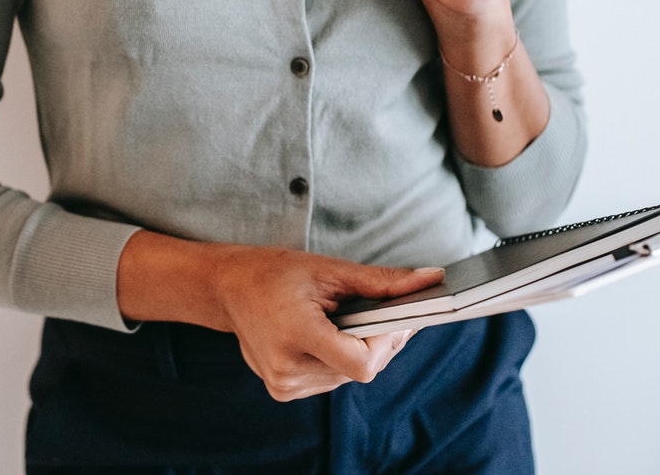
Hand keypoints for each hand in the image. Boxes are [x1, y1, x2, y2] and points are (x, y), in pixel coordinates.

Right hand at [211, 246, 441, 400]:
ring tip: (345, 319)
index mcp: (296, 334)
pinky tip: (327, 334)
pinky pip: (331, 379)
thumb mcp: (328, 270)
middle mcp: (288, 368)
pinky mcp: (283, 390)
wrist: (226, 288)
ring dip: (358, 350)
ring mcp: (284, 384)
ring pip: (349, 376)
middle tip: (381, 311)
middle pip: (361, 369)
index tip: (392, 317)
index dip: (386, 342)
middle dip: (378, 341)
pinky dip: (339, 358)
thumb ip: (383, 282)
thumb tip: (433, 279)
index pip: (362, 362)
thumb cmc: (273, 272)